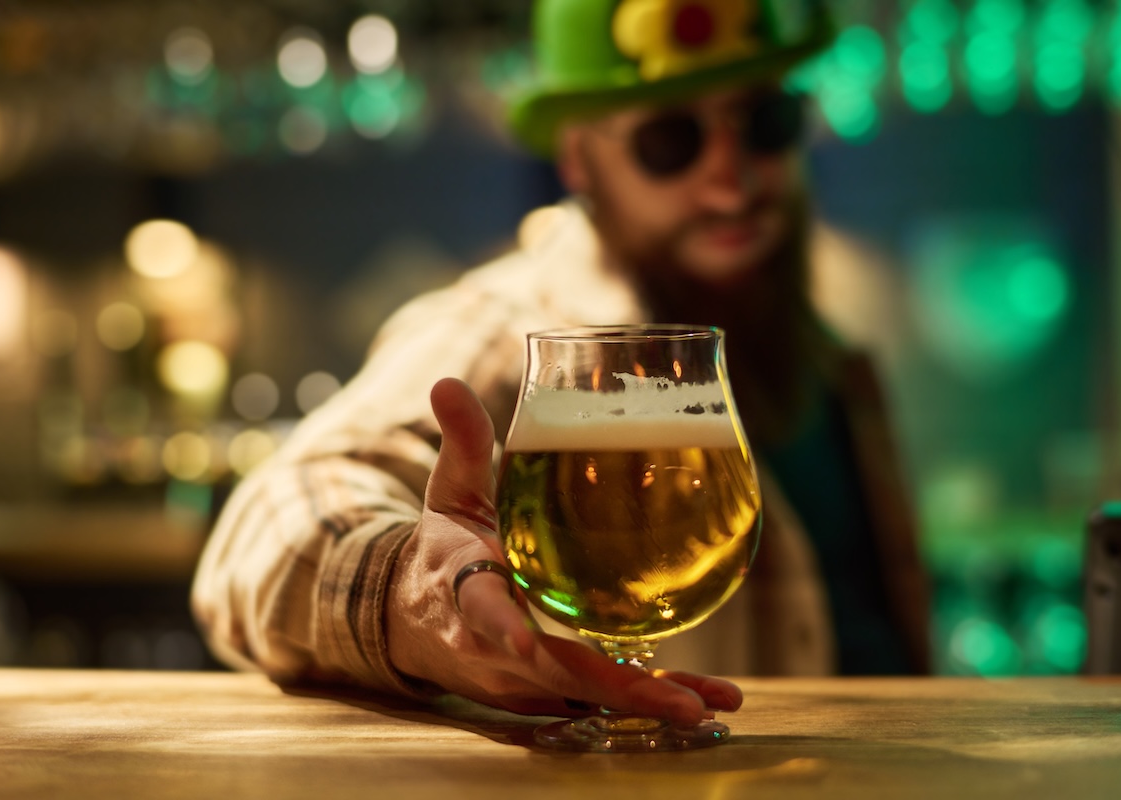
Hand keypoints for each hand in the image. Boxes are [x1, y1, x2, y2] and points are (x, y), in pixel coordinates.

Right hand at [385, 377, 742, 723]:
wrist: (409, 619)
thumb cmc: (441, 549)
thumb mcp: (448, 493)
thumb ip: (461, 442)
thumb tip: (445, 383)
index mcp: (465, 590)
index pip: (481, 609)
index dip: (502, 628)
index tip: (524, 643)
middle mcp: (491, 648)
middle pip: (554, 674)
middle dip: (619, 690)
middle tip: (686, 704)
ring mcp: (516, 679)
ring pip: (583, 696)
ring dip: (646, 703)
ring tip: (712, 706)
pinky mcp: (538, 693)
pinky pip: (592, 701)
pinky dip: (642, 703)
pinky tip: (701, 703)